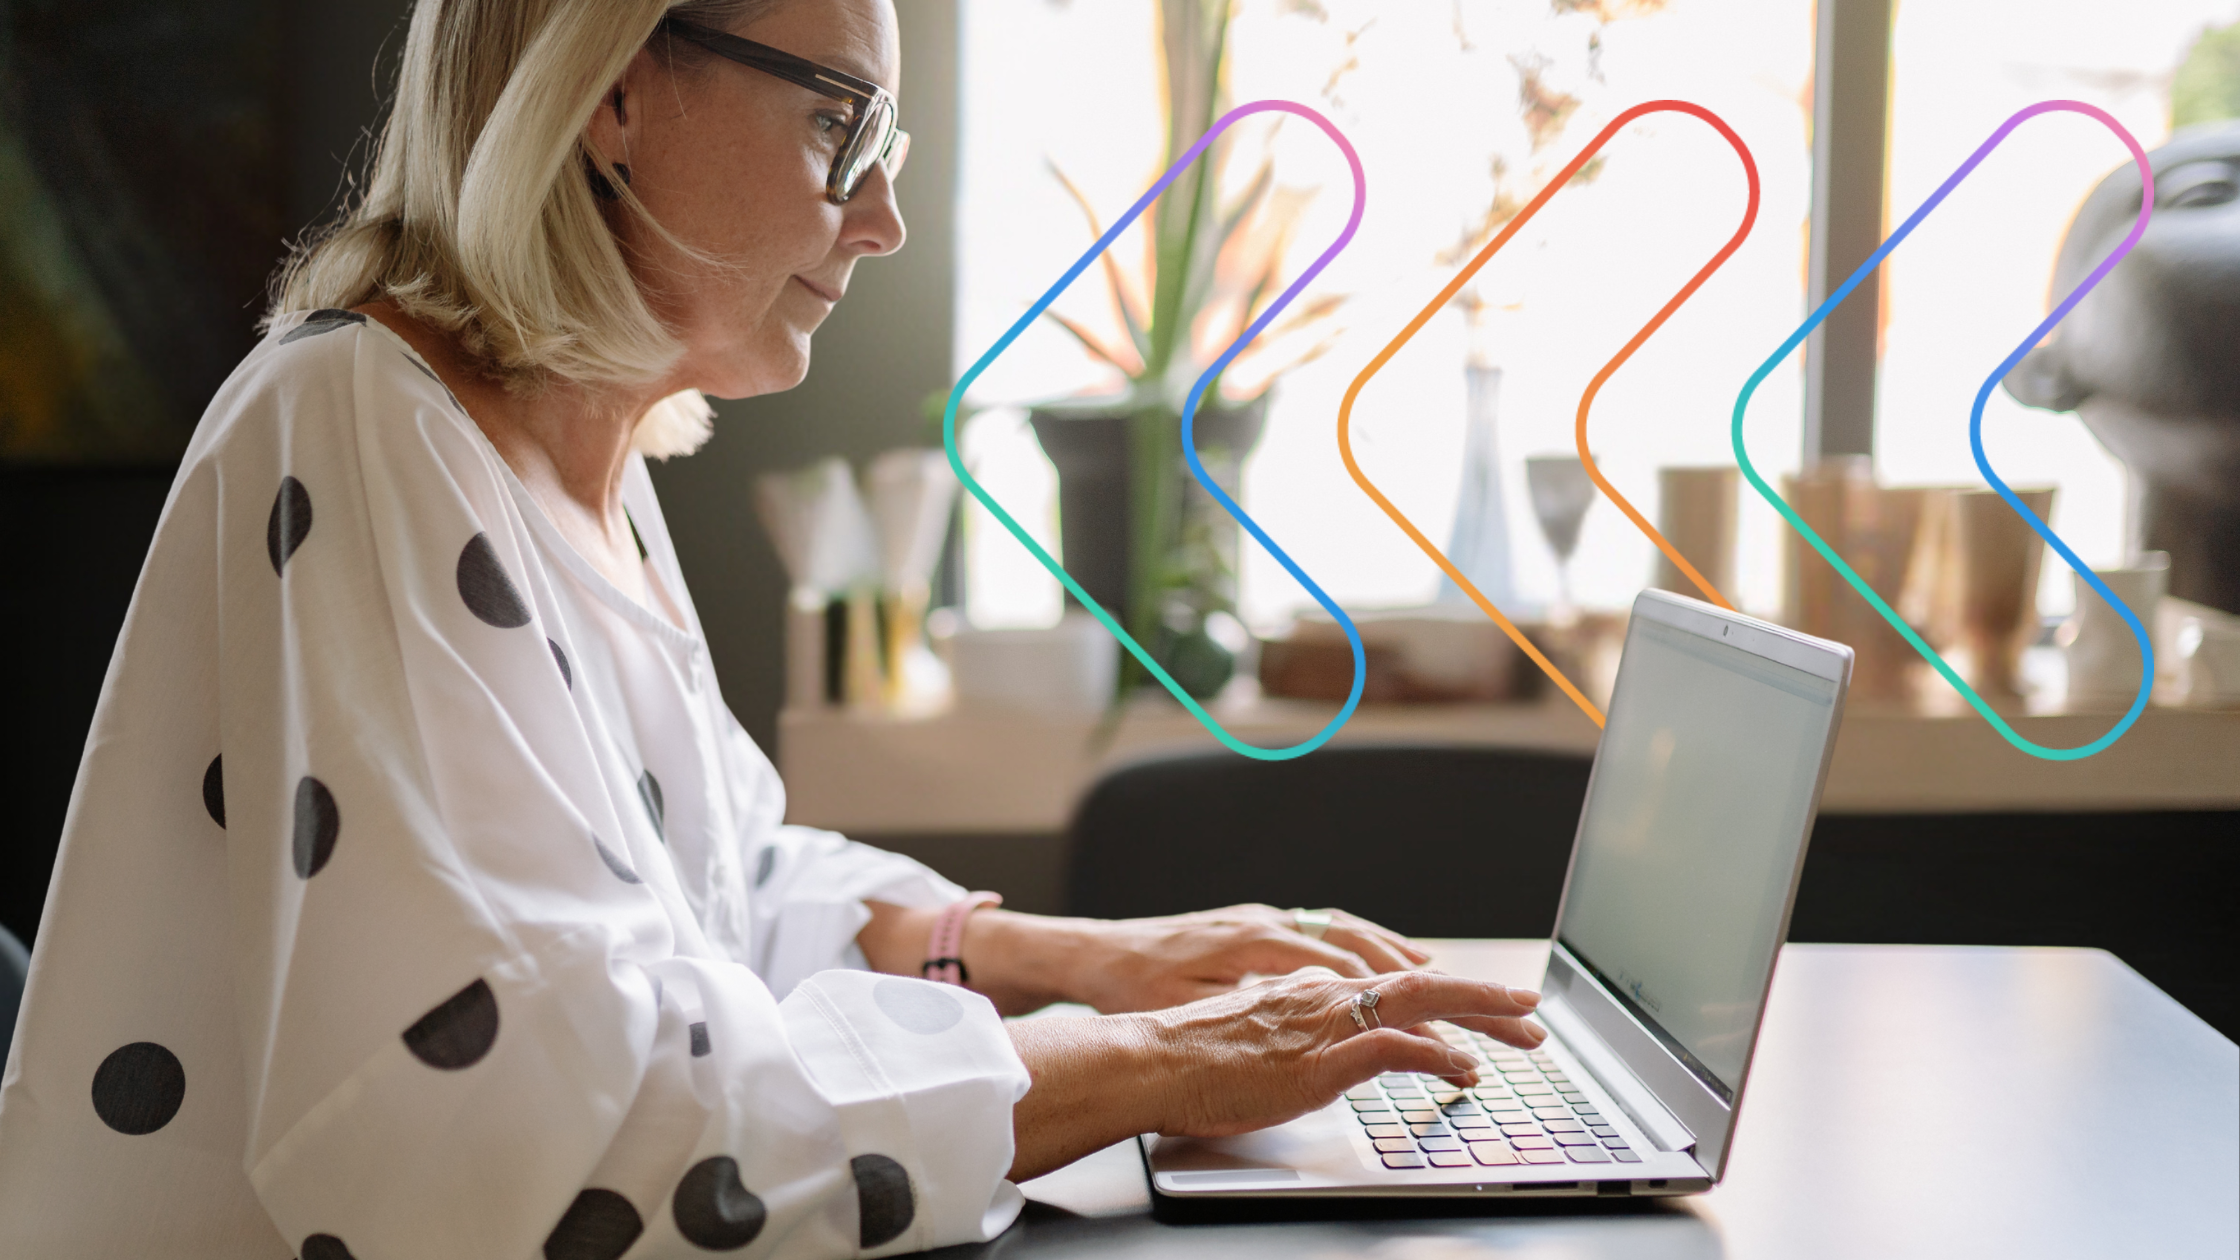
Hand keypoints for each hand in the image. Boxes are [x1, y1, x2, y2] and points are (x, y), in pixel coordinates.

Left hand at [1002, 904, 1434, 1014]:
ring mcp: (1264, 920)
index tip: (1459, 1009)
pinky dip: (1364, 949)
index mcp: (1257, 944)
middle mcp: (1268, 922)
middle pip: (1364, 945)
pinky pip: (1325, 933)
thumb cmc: (1133, 991)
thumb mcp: (1191, 1012)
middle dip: (1427, 974)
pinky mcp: (1255, 927)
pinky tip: (1381, 966)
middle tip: (1480, 999)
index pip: (1351, 967)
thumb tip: (1315, 1021)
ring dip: (1399, 957)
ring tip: (1449, 980)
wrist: (1093, 956)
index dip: (1411, 992)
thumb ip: (1255, 1015)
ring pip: (1348, 933)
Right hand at [1144, 967, 1543, 1136]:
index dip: (1441, 988)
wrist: (1144, 1060)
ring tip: (1519, 1028)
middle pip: (1418, 982)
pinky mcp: (1316, 1059)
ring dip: (1475, 1012)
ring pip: (1417, 1000)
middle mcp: (1322, 992)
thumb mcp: (1253, 1031)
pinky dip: (1434, 1054)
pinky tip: (1462, 1067)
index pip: (1389, 980)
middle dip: (1481, 993)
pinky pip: (1390, 1046)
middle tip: (1530, 1008)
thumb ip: (1292, 1027)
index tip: (1478, 1000)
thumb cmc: (1187, 1055)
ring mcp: (1322, 1022)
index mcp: (1308, 986)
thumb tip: (1318, 1041)